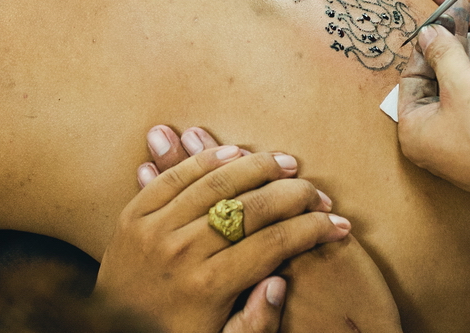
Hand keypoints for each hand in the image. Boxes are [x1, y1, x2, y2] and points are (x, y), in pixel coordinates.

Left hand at [97, 143, 351, 332]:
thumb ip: (256, 324)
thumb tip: (280, 281)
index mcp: (208, 287)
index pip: (273, 243)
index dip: (312, 230)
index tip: (338, 223)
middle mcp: (180, 253)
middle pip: (248, 207)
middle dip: (292, 194)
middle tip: (317, 190)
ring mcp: (152, 229)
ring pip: (213, 183)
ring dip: (254, 166)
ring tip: (285, 163)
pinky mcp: (131, 215)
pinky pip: (173, 178)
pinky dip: (204, 160)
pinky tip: (234, 152)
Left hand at [397, 26, 469, 206]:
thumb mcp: (464, 83)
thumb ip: (443, 54)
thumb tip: (428, 32)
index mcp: (413, 128)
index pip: (410, 77)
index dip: (426, 48)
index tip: (440, 24)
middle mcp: (430, 138)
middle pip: (432, 85)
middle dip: (447, 55)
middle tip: (459, 26)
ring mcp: (457, 142)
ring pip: (456, 93)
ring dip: (466, 66)